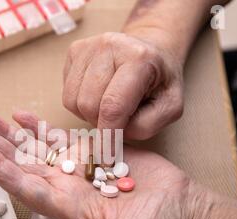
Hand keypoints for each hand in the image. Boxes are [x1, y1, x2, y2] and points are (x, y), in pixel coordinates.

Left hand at [0, 112, 207, 218]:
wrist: (176, 207)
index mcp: (66, 207)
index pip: (25, 187)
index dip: (1, 170)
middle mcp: (64, 187)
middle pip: (20, 164)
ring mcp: (75, 169)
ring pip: (34, 149)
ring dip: (8, 133)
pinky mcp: (91, 153)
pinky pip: (58, 139)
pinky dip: (38, 127)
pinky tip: (20, 116)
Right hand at [62, 32, 183, 139]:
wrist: (151, 50)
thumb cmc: (160, 82)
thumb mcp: (170, 107)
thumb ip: (146, 125)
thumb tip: (113, 135)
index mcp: (138, 58)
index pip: (113, 105)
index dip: (107, 135)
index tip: (106, 155)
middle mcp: (110, 45)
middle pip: (88, 103)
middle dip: (100, 122)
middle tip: (116, 120)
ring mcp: (89, 46)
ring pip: (73, 100)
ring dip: (88, 113)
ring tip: (107, 106)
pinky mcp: (74, 51)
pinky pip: (67, 91)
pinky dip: (79, 102)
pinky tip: (97, 95)